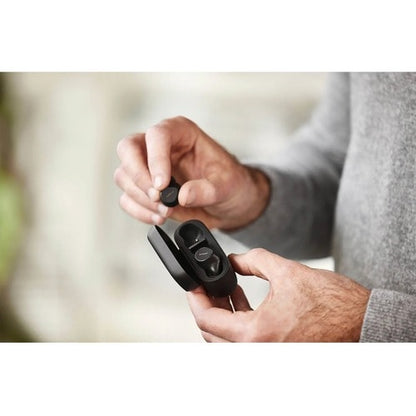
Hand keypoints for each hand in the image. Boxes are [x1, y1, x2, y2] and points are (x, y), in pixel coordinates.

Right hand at [114, 116, 269, 229]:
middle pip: (128, 149)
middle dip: (138, 176)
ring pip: (124, 175)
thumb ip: (207, 190)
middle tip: (158, 197)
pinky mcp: (144, 188)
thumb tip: (183, 195)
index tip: (163, 185)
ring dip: (141, 198)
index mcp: (181, 133)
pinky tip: (158, 216)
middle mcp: (160, 146)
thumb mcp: (227, 185)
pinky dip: (138, 210)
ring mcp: (148, 166)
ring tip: (166, 210)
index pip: (157, 135)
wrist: (228, 203)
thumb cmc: (230, 183)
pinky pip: (127, 198)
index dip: (155, 159)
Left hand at [187, 248, 369, 341]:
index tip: (193, 284)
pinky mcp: (275, 352)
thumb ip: (253, 260)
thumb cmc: (333, 303)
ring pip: (227, 340)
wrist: (362, 322)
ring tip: (225, 287)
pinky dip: (238, 321)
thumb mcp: (287, 271)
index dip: (195, 298)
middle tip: (206, 284)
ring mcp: (267, 355)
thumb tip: (233, 259)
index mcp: (256, 335)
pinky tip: (241, 298)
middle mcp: (258, 352)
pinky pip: (245, 341)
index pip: (207, 321)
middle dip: (206, 306)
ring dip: (222, 314)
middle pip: (212, 334)